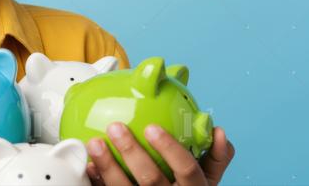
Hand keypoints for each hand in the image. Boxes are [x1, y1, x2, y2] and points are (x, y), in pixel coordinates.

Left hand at [85, 122, 234, 185]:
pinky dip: (98, 181)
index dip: (169, 149)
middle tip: (115, 127)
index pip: (186, 170)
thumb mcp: (208, 181)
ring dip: (108, 166)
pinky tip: (89, 166)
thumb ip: (215, 158)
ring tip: (95, 143)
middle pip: (150, 179)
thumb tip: (219, 131)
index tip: (151, 128)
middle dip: (131, 152)